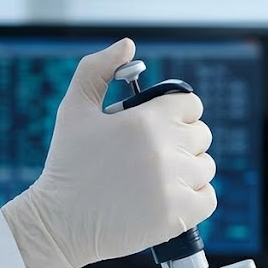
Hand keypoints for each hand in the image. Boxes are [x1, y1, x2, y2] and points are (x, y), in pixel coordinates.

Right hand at [2, 38, 216, 267]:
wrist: (59, 223)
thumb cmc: (66, 166)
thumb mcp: (73, 109)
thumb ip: (98, 70)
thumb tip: (127, 45)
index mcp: (146, 121)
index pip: (191, 105)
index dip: (178, 114)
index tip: (162, 127)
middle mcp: (165, 150)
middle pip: (201, 135)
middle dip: (181, 142)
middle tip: (154, 155)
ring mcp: (174, 184)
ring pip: (206, 167)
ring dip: (188, 171)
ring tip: (158, 178)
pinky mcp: (178, 216)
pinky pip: (209, 198)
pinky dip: (195, 199)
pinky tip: (169, 198)